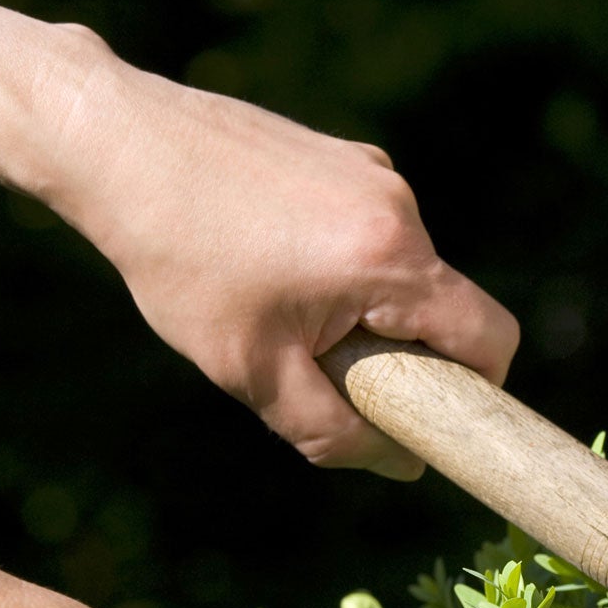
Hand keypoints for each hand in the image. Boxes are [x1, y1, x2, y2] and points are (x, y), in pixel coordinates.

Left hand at [36, 44, 520, 478]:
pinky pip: (367, 234)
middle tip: (320, 363)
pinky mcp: (342, 156)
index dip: (476, 391)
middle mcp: (399, 207)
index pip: (491, 338)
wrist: (116, 144)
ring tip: (275, 303)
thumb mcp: (253, 372)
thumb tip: (402, 463)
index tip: (426, 415)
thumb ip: (335, 432)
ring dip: (362, 308)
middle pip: (444, 308)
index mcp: (391, 259)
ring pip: (400, 273)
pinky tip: (262, 259)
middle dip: (400, 352)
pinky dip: (336, 265)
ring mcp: (373, 173)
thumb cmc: (178, 261)